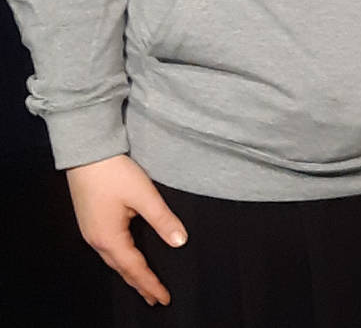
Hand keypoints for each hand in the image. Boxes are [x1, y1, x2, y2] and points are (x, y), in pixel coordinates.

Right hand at [66, 154, 185, 305]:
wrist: (86, 154)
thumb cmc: (114, 173)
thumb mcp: (144, 195)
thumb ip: (163, 219)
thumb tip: (180, 241)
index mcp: (109, 238)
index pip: (134, 269)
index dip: (150, 284)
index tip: (164, 298)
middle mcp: (96, 240)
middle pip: (121, 269)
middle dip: (139, 284)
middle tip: (156, 299)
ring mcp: (91, 232)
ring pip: (113, 261)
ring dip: (130, 274)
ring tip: (144, 284)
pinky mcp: (91, 222)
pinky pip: (108, 250)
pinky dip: (121, 260)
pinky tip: (127, 259)